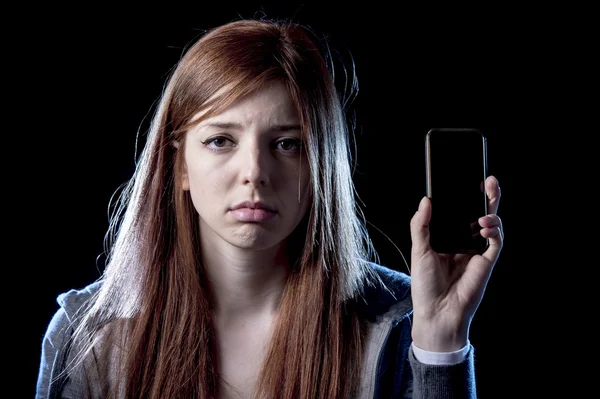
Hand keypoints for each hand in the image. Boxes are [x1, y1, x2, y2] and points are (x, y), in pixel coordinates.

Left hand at [409, 175, 503, 351]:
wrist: (437, 313)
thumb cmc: (426, 285)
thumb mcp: (419, 250)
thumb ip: (421, 225)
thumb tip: (425, 200)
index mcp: (448, 238)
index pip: (460, 212)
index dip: (467, 197)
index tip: (470, 181)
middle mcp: (464, 242)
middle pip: (480, 214)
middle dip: (487, 197)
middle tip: (489, 181)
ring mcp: (477, 251)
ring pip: (491, 225)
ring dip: (491, 212)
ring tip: (484, 209)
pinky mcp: (486, 261)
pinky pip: (496, 241)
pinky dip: (494, 230)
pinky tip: (484, 225)